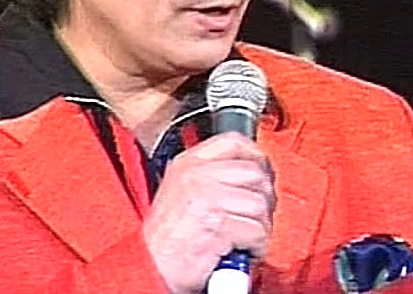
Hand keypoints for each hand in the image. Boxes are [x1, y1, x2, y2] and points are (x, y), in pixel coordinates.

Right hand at [142, 132, 275, 293]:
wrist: (148, 269)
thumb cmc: (163, 240)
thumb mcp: (178, 192)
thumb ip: (207, 177)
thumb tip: (245, 174)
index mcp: (187, 164)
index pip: (233, 142)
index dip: (256, 156)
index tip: (263, 172)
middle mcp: (197, 176)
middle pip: (254, 172)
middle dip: (264, 198)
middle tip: (256, 215)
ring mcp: (207, 198)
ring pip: (259, 203)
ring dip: (261, 226)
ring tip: (246, 237)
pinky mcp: (218, 225)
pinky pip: (257, 230)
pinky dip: (257, 245)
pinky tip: (243, 250)